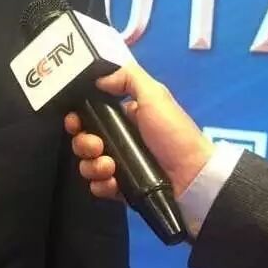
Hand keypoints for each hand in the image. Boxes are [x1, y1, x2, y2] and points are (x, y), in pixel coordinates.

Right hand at [64, 63, 213, 200]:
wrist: (192, 177)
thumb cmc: (173, 133)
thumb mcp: (155, 96)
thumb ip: (129, 78)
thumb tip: (99, 80)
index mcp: (125, 118)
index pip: (90, 116)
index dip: (78, 118)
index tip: (76, 122)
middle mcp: (119, 141)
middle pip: (83, 141)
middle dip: (84, 144)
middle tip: (97, 147)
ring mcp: (119, 165)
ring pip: (87, 165)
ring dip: (92, 166)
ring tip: (110, 167)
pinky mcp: (121, 188)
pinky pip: (98, 186)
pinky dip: (101, 185)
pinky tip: (113, 182)